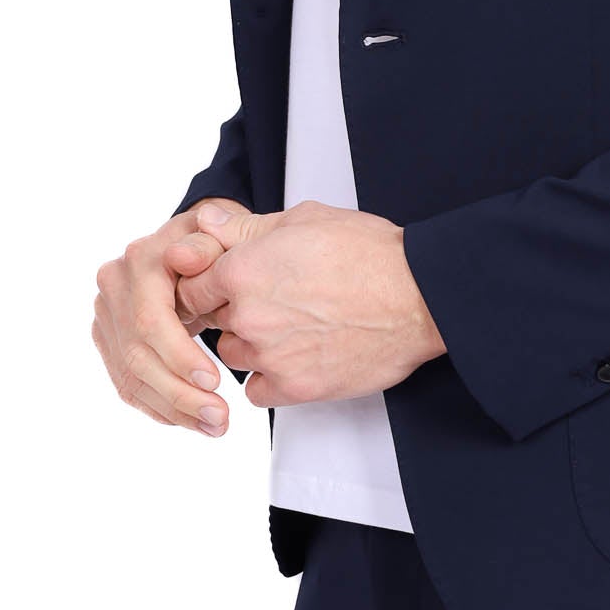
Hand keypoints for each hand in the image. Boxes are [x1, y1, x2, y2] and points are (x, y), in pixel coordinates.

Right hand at [93, 200, 247, 435]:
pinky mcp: (107, 340)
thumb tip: (184, 257)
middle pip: (138, 355)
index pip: (151, 319)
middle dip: (180, 393)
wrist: (191, 243)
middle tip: (221, 417)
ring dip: (173, 409)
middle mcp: (114, 287)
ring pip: (131, 376)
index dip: (180, 355)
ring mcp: (106, 315)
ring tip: (215, 426)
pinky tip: (190, 422)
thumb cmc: (215, 241)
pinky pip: (128, 383)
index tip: (216, 381)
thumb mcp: (222, 233)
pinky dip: (160, 408)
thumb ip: (210, 243)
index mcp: (140, 260)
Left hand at [161, 199, 446, 410]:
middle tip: (275, 297)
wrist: (416, 296)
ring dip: (252, 342)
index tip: (233, 280)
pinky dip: (271, 375)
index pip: (192, 284)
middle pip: (213, 319)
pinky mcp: (294, 388)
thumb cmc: (368, 252)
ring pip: (234, 354)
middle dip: (235, 308)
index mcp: (243, 268)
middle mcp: (248, 315)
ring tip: (293, 324)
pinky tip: (298, 354)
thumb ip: (245, 226)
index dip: (211, 280)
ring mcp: (269, 355)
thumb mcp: (304, 219)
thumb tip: (205, 221)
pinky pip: (257, 390)